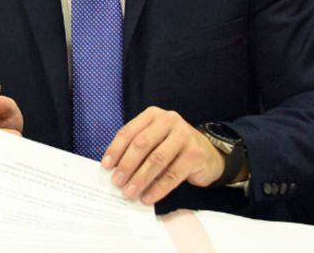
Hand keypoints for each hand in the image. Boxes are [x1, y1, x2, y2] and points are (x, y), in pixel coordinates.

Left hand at [102, 106, 224, 204]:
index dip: (115, 149)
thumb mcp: (153, 141)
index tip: (105, 166)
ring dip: (140, 179)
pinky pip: (173, 175)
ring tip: (130, 193)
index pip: (129, 132)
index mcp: (153, 115)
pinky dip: (158, 189)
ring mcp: (185, 136)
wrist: (208, 154)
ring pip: (156, 160)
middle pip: (142, 144)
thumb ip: (136, 149)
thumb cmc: (172, 147)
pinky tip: (148, 198)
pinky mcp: (196, 155)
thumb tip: (113, 169)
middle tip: (116, 182)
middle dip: (126, 165)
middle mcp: (169, 121)